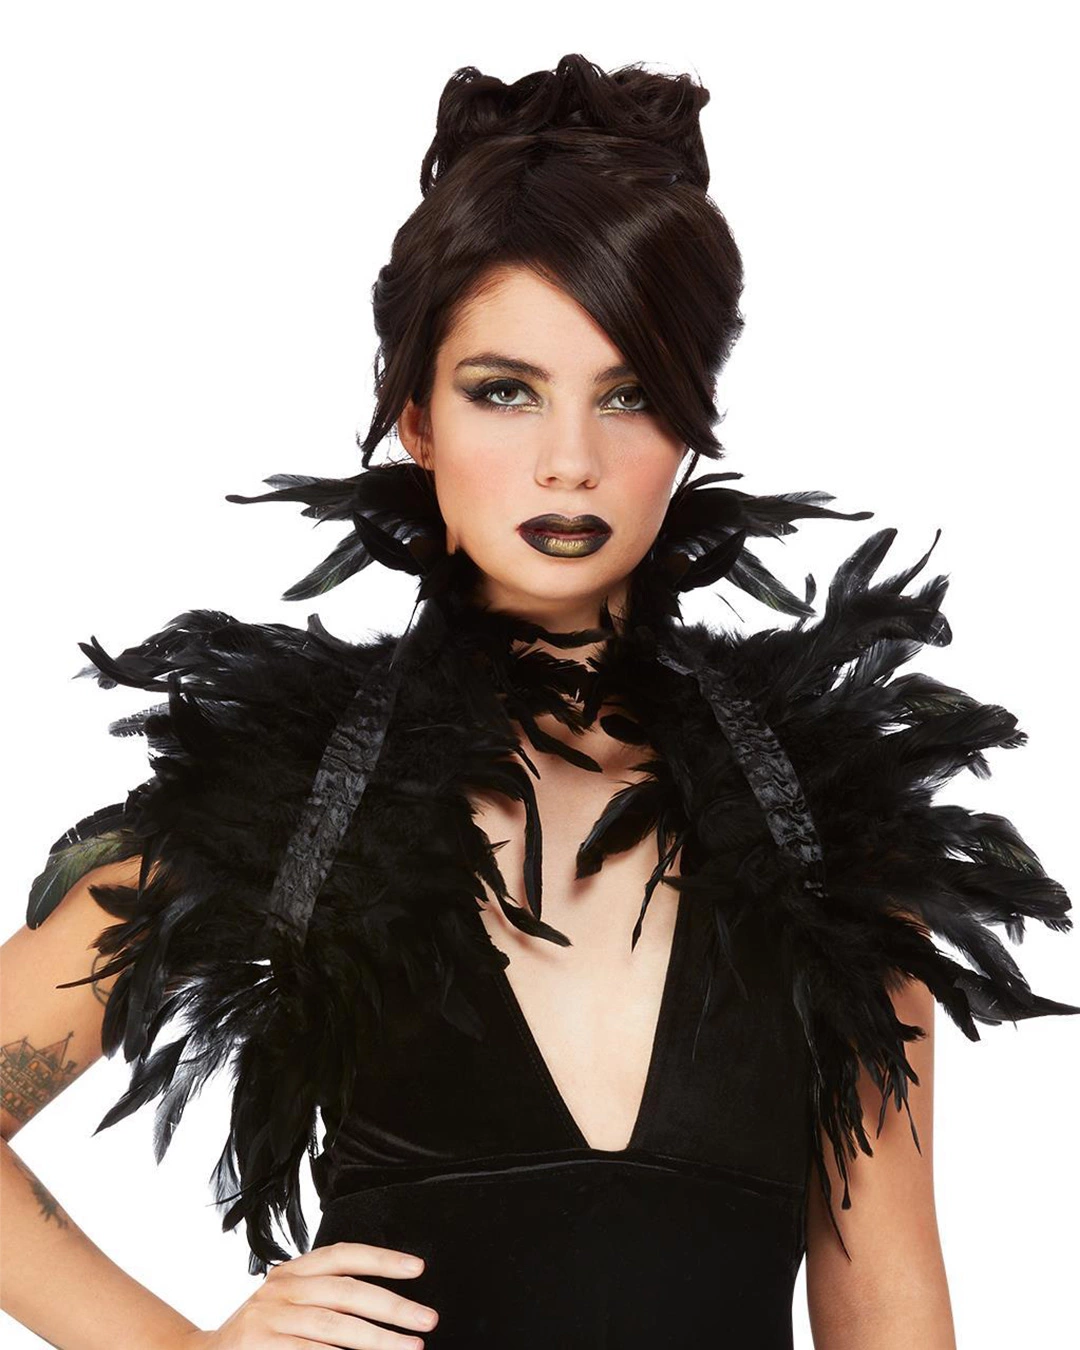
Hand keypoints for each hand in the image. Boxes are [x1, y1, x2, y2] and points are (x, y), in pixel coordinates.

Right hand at [180, 1240, 439, 1347]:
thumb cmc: (261, 1334)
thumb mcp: (290, 1304)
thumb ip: (327, 1298)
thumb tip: (385, 1305)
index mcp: (293, 1272)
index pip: (343, 1255)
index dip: (382, 1258)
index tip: (418, 1268)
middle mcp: (280, 1289)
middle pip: (346, 1291)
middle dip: (392, 1306)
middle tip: (427, 1319)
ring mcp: (269, 1320)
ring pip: (334, 1327)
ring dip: (377, 1340)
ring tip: (409, 1348)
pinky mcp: (261, 1347)